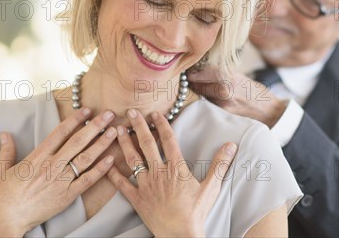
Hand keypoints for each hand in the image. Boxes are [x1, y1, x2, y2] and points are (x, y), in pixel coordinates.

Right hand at [0, 108, 116, 236]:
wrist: (5, 220)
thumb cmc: (1, 198)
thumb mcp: (0, 171)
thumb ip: (6, 151)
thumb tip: (4, 134)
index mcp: (37, 157)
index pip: (60, 133)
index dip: (75, 120)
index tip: (87, 109)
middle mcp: (52, 166)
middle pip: (77, 141)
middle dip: (95, 126)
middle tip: (109, 114)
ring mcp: (61, 181)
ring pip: (85, 158)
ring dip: (101, 144)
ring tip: (115, 132)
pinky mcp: (67, 196)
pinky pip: (87, 180)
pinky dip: (100, 169)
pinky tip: (111, 159)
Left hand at [107, 110, 237, 237]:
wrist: (180, 234)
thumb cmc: (196, 212)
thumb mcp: (212, 187)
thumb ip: (220, 164)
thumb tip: (231, 145)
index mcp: (176, 168)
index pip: (168, 140)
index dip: (161, 124)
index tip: (155, 113)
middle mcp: (159, 172)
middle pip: (147, 144)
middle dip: (138, 126)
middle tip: (131, 111)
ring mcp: (146, 185)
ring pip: (132, 160)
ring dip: (124, 143)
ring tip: (118, 130)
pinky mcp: (137, 199)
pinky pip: (122, 185)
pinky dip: (114, 174)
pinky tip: (107, 164)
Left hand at [187, 65, 286, 127]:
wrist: (270, 112)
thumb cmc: (256, 93)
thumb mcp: (241, 77)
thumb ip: (224, 74)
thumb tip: (205, 69)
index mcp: (231, 78)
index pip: (207, 72)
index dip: (196, 72)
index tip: (189, 72)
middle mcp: (226, 91)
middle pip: (200, 85)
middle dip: (194, 83)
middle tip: (189, 80)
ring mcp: (223, 105)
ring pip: (203, 96)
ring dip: (199, 92)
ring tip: (198, 88)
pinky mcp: (223, 115)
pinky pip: (210, 105)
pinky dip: (207, 101)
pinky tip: (209, 99)